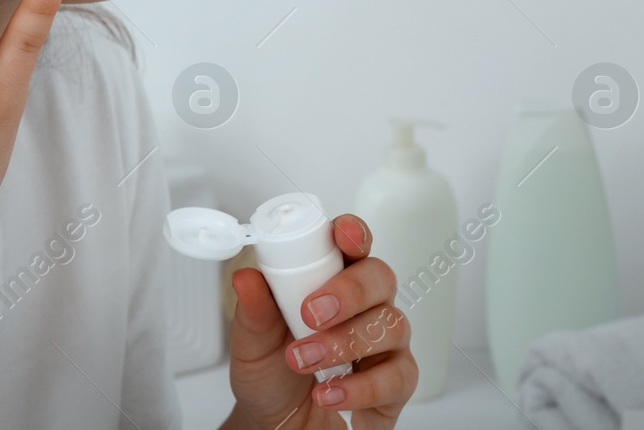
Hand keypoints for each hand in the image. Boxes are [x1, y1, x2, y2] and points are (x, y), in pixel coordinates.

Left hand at [224, 215, 416, 429]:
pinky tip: (330, 393)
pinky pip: (398, 376)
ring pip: (392, 325)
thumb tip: (246, 278)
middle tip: (311, 313)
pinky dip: (361, 387)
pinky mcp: (395, 384)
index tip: (342, 235)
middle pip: (381, 278)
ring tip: (304, 360)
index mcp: (330, 281)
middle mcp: (364, 307)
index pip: (352, 245)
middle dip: (349, 291)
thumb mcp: (250, 343)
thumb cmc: (270, 375)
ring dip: (345, 342)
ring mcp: (384, 344)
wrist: (277, 425)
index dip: (353, 232)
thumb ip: (253, 311)